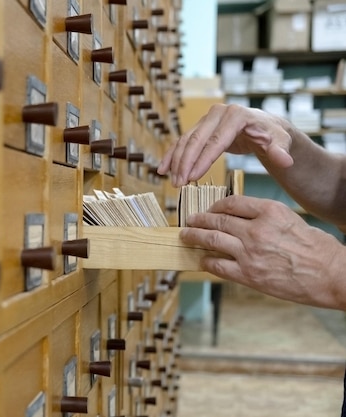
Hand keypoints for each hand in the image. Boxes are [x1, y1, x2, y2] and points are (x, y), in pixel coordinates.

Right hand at [158, 104, 293, 186]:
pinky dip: (172, 155)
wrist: (265, 127)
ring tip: (174, 182)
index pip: (216, 140)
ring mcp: (206, 119)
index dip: (203, 160)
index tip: (193, 178)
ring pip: (186, 141)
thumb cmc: (273, 136)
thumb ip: (279, 151)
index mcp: (236, 115)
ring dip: (177, 162)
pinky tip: (163, 170)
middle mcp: (218, 113)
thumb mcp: (280, 142)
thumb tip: (284, 160)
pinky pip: (182, 141)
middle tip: (179, 184)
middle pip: (196, 140)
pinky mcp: (200, 127)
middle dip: (185, 163)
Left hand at [180, 195, 345, 308]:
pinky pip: (217, 265)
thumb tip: (240, 218)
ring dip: (194, 236)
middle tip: (189, 220)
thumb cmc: (316, 247)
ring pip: (211, 239)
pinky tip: (202, 259)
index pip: (231, 202)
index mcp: (269, 211)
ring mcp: (249, 253)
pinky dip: (206, 261)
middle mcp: (255, 230)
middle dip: (199, 219)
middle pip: (217, 219)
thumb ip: (263, 217)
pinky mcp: (248, 275)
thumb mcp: (290, 219)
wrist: (331, 275)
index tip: (209, 208)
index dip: (215, 205)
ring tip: (186, 235)